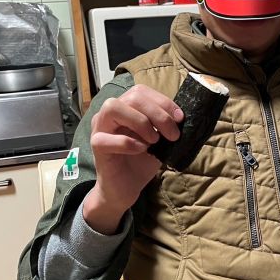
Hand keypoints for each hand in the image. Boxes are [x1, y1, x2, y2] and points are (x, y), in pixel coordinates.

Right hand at [84, 85, 182, 233]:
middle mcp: (110, 113)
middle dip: (158, 113)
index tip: (180, 118)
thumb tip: (183, 116)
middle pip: (132, 97)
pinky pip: (107, 138)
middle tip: (172, 134)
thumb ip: (166, 126)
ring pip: (113, 108)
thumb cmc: (141, 161)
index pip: (141, 91)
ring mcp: (99, 128)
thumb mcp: (160, 140)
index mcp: (126, 107)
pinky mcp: (96, 146)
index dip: (163, 102)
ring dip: (140, 122)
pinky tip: (142, 150)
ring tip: (154, 140)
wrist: (126, 188)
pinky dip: (129, 143)